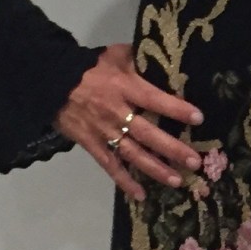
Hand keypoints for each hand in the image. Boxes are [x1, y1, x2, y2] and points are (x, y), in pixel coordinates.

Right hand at [54, 43, 203, 202]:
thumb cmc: (90, 67)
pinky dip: (124, 182)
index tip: (198, 118)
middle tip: (195, 161)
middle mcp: (116, 112)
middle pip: (147, 134)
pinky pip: (110, 166)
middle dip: (172, 149)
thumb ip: (139, 57)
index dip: (175, 109)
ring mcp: (103, 132)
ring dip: (155, 169)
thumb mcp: (115, 54)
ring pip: (133, 154)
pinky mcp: (91, 145)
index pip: (154, 100)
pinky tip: (140, 195)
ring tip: (177, 180)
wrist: (52, 82)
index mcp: (124, 87)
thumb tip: (163, 59)